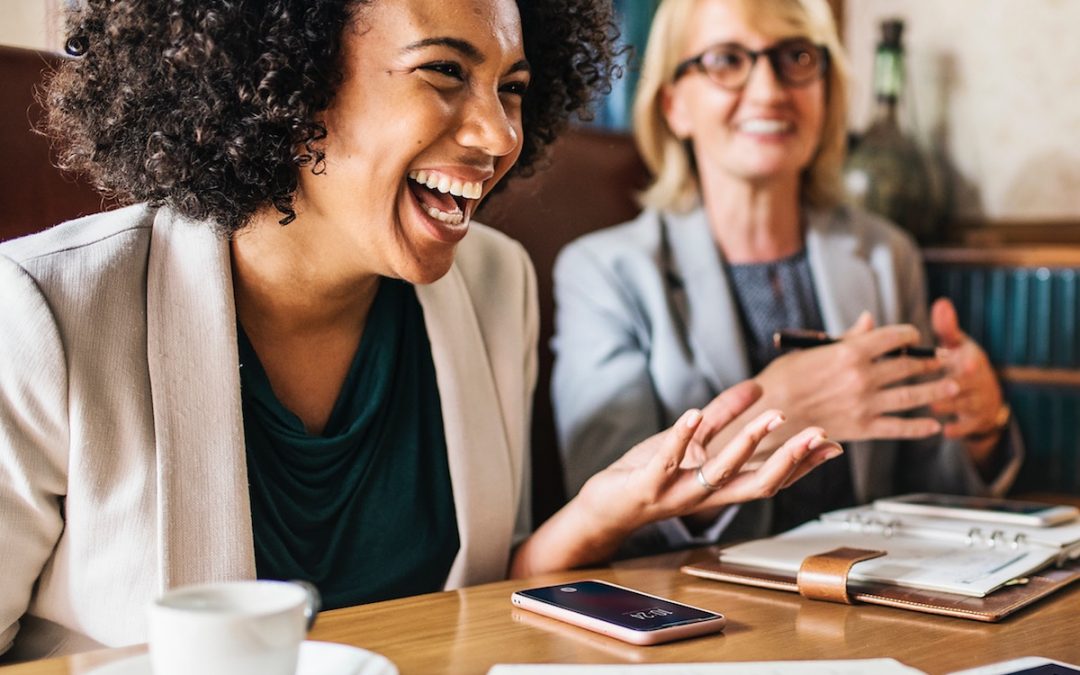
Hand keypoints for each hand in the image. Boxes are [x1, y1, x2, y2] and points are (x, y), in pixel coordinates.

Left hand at [575, 380, 843, 536]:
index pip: (772, 478)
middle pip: (759, 483)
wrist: (607, 505)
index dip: (803, 464)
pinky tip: (693, 413)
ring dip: (747, 443)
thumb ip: (722, 415)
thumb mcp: (691, 440)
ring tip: (770, 416)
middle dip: (790, 459)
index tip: (831, 444)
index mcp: (722, 485)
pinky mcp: (649, 485)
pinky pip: (668, 461)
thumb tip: (757, 388)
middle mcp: (708, 495)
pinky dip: (680, 437)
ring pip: (720, 473)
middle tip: (817, 435)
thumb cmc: (651, 473)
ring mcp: (679, 493)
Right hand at [753, 312, 953, 443]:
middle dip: (929, 361)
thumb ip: (846, 337)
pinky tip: (933, 426)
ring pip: (912, 396)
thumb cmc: (782, 378)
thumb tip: (869, 321)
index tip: (915, 336)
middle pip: (908, 365)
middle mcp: (863, 376)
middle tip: (944, 359)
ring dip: (936, 390)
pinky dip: (919, 428)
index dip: (909, 334)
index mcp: (849, 351)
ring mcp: (865, 404)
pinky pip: (898, 428)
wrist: (767, 414)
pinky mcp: (862, 428)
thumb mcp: (811, 350)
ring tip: (952, 386)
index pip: (893, 337)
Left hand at [929, 298, 1005, 459]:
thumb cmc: (963, 364)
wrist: (986, 397)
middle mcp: (979, 381)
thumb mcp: (960, 345)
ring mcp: (978, 402)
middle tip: (935, 383)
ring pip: (964, 404)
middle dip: (953, 383)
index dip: (967, 360)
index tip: (961, 359)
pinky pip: (968, 426)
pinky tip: (946, 431)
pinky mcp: (976, 421)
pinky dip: (958, 429)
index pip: (972, 359)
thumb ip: (948, 328)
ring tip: (930, 405)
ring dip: (949, 405)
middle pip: (967, 383)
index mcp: (972, 360)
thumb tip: (941, 303)